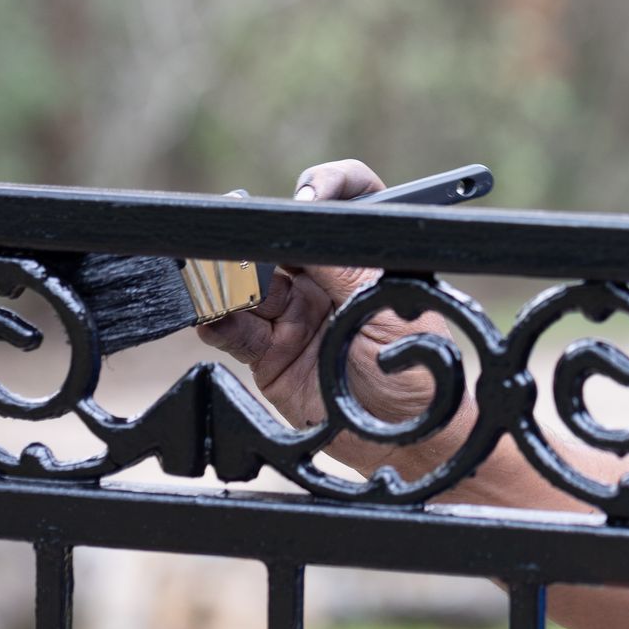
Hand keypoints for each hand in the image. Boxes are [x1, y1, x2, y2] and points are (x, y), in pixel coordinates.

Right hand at [197, 158, 473, 476]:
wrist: (407, 441)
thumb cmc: (417, 372)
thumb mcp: (380, 308)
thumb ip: (339, 269)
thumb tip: (299, 223)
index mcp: (368, 259)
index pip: (347, 201)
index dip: (325, 187)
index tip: (307, 196)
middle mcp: (330, 280)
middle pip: (281, 242)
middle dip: (256, 238)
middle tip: (236, 238)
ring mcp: (297, 314)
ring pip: (249, 283)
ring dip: (228, 279)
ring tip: (218, 279)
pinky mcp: (271, 354)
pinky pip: (234, 329)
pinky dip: (217, 320)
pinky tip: (211, 314)